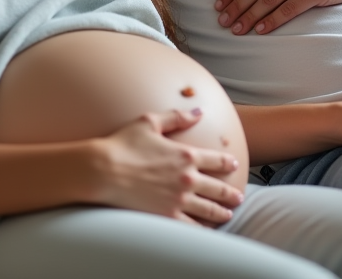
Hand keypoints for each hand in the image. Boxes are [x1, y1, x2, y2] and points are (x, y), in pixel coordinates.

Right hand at [91, 108, 242, 226]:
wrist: (103, 171)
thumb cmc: (122, 145)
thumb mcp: (149, 122)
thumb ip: (176, 117)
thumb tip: (198, 111)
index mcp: (185, 155)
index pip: (215, 160)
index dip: (227, 163)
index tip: (234, 165)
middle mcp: (187, 178)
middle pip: (217, 188)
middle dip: (230, 193)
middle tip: (237, 197)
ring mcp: (179, 199)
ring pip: (208, 209)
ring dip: (221, 212)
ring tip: (227, 215)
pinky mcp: (167, 216)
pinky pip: (191, 227)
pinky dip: (202, 229)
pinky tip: (206, 231)